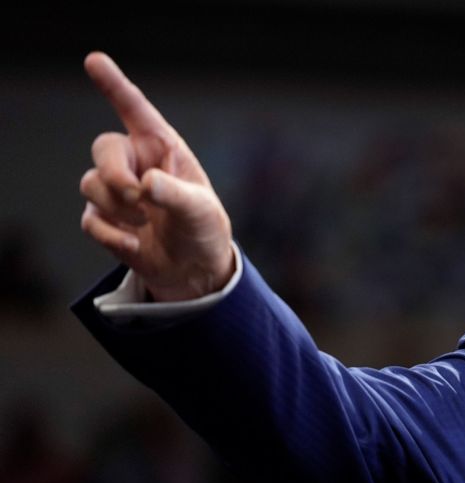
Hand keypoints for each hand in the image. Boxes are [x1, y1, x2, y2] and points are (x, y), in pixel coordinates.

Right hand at [79, 52, 234, 300]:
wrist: (193, 269)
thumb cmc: (203, 228)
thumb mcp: (201, 211)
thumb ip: (175, 195)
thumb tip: (144, 185)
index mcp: (162, 148)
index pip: (134, 110)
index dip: (114, 85)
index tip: (94, 60)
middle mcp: (135, 163)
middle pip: (103, 148)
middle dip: (114, 173)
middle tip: (135, 196)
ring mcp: (116, 190)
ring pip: (91, 183)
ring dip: (116, 206)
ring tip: (146, 223)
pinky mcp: (104, 218)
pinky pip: (90, 219)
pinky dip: (111, 234)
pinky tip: (134, 245)